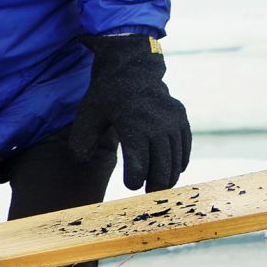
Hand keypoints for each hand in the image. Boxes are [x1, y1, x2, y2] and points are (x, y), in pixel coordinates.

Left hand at [68, 35, 190, 190]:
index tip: (131, 187)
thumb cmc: (105, 97)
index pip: (139, 161)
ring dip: (169, 176)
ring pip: (176, 158)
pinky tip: (172, 172)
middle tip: (147, 195)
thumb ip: (81, 140)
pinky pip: (184, 147)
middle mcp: (158, 123)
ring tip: (158, 188)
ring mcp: (173, 121)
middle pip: (162, 164)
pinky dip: (179, 161)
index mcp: (133, 124)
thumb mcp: (87, 115)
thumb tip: (81, 161)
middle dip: (155, 183)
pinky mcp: (181, 119)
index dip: (136, 179)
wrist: (132, 70)